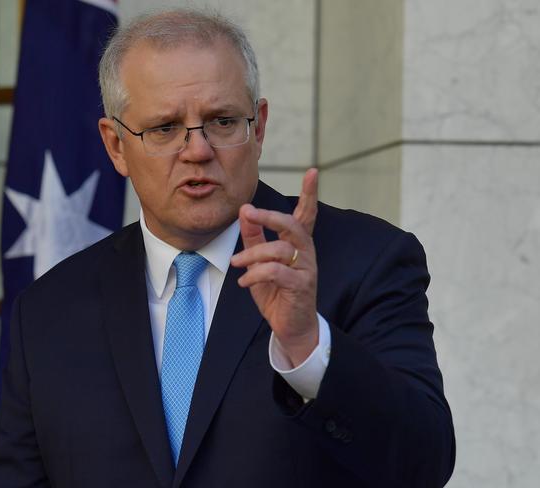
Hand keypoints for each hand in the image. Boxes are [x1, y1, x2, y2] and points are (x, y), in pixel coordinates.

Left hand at [231, 169, 318, 366]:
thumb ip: (254, 237)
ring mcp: (306, 269)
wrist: (290, 326)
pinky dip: (256, 274)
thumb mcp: (259, 261)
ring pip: (279, 249)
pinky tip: (245, 282)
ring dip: (252, 255)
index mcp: (298, 243)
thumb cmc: (276, 291)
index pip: (307, 214)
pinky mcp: (301, 286)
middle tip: (247, 212)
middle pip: (292, 225)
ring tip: (236, 264)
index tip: (313, 171)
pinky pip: (276, 272)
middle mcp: (306, 252)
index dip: (310, 193)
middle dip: (269, 216)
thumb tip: (245, 210)